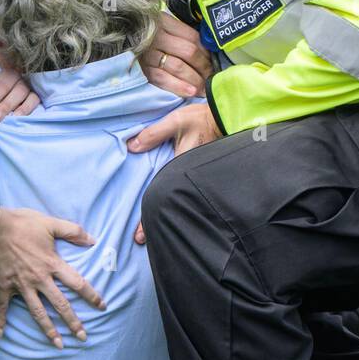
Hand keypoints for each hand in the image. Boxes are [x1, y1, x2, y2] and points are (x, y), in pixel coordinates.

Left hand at [0, 67, 39, 120]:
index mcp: (4, 75)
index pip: (4, 82)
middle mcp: (20, 80)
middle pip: (19, 89)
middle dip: (6, 105)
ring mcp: (29, 90)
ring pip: (31, 96)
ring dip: (22, 109)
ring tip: (12, 120)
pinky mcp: (35, 101)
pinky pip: (37, 105)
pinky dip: (30, 112)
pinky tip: (22, 121)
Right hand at [0, 206, 104, 347]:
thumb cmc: (22, 223)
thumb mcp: (50, 223)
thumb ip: (72, 231)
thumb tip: (93, 240)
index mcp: (52, 264)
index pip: (76, 283)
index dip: (91, 295)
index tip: (101, 306)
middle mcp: (39, 279)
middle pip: (60, 304)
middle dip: (73, 322)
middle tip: (83, 337)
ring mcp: (21, 285)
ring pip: (37, 312)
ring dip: (48, 330)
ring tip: (59, 344)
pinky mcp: (3, 286)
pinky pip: (1, 307)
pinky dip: (0, 320)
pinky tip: (0, 334)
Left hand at [128, 104, 220, 243]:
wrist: (226, 119)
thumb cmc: (200, 120)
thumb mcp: (175, 121)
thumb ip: (154, 134)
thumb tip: (131, 146)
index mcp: (180, 166)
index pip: (160, 196)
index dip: (149, 217)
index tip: (139, 235)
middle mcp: (189, 177)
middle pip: (170, 205)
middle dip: (157, 223)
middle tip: (141, 240)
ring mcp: (196, 178)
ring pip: (179, 201)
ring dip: (170, 215)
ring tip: (155, 234)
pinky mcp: (200, 174)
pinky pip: (186, 192)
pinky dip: (180, 203)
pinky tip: (174, 212)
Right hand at [140, 9, 212, 96]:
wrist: (113, 40)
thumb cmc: (141, 36)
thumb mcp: (158, 26)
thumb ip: (178, 33)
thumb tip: (205, 49)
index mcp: (163, 22)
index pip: (192, 37)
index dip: (206, 52)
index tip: (213, 62)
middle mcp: (156, 36)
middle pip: (189, 52)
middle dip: (203, 67)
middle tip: (211, 77)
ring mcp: (148, 53)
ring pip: (178, 66)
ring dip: (195, 79)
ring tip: (203, 88)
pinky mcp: (141, 69)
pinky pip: (163, 79)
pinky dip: (178, 86)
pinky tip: (190, 92)